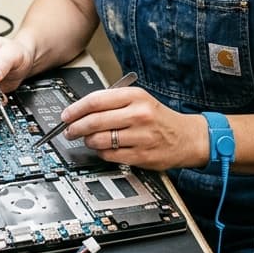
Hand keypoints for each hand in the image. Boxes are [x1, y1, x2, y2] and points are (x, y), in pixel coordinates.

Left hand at [59, 85, 208, 170]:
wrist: (187, 137)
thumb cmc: (159, 118)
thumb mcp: (140, 100)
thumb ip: (113, 102)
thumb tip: (81, 109)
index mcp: (135, 96)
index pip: (96, 100)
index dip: (76, 109)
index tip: (66, 115)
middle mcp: (138, 114)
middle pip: (94, 121)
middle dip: (75, 127)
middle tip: (69, 131)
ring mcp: (140, 136)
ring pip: (99, 140)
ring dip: (87, 141)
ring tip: (87, 139)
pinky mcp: (141, 156)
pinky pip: (110, 155)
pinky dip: (101, 152)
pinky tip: (102, 149)